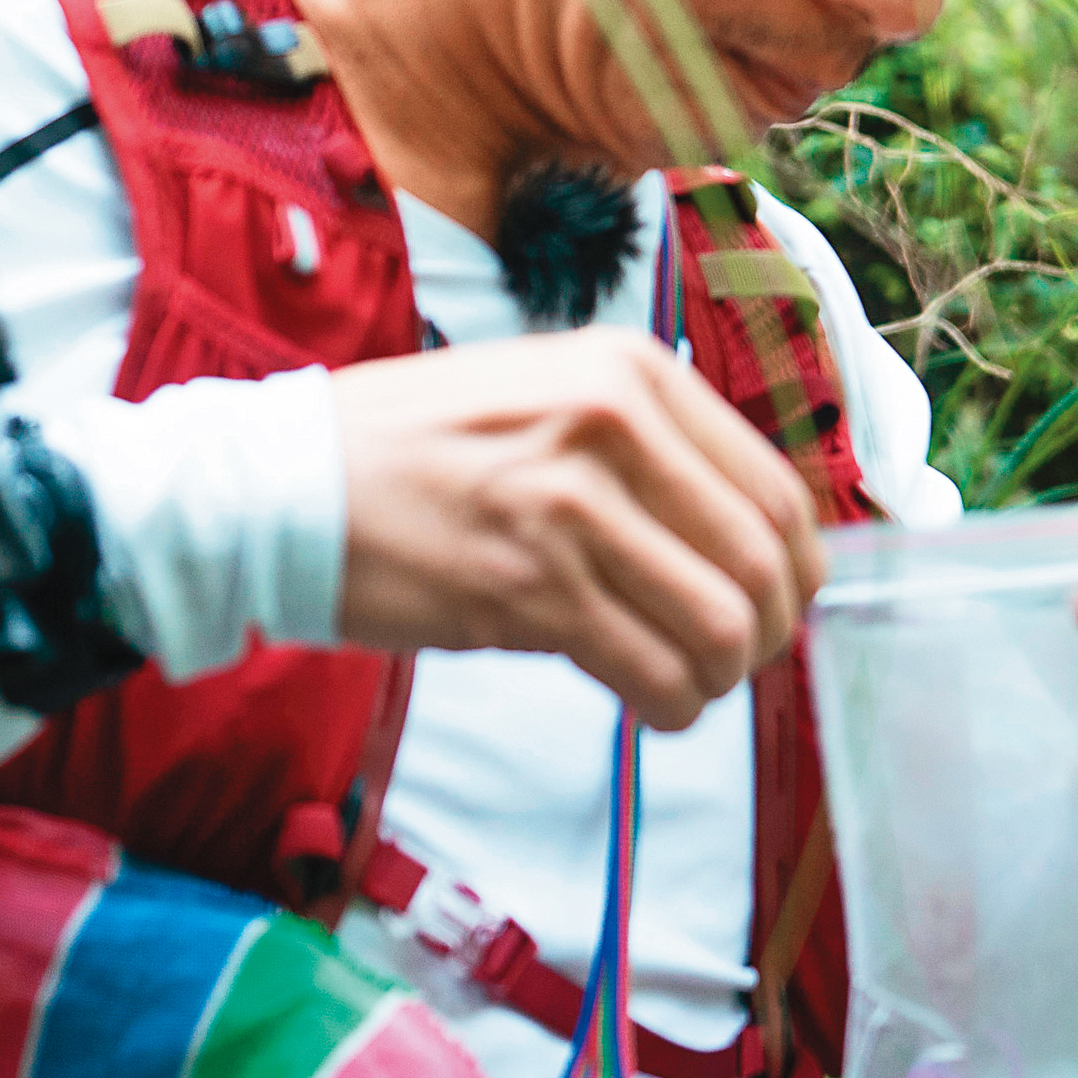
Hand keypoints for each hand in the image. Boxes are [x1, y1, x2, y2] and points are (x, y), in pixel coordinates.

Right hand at [329, 336, 823, 729]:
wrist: (278, 484)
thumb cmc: (410, 449)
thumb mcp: (545, 394)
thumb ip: (646, 446)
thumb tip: (749, 534)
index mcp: (630, 371)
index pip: (777, 487)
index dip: (798, 568)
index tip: (779, 604)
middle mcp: (613, 426)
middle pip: (764, 560)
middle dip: (766, 631)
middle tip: (733, 658)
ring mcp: (571, 508)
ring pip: (719, 625)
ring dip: (718, 677)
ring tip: (683, 683)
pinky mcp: (528, 588)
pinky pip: (651, 671)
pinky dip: (669, 705)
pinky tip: (648, 706)